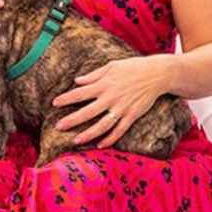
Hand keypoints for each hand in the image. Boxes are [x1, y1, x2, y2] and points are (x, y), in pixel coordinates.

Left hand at [52, 57, 170, 147]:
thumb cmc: (132, 67)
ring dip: (88, 134)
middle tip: (58, 126)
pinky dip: (110, 139)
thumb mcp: (111, 66)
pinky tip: (100, 145)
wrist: (157, 74)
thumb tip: (77, 81)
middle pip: (88, 112)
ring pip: (102, 125)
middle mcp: (111, 97)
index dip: (66, 99)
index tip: (54, 103)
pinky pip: (119, 130)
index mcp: (104, 84)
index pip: (80, 93)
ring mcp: (121, 108)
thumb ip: (93, 75)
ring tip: (75, 140)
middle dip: (72, 120)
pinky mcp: (132, 115)